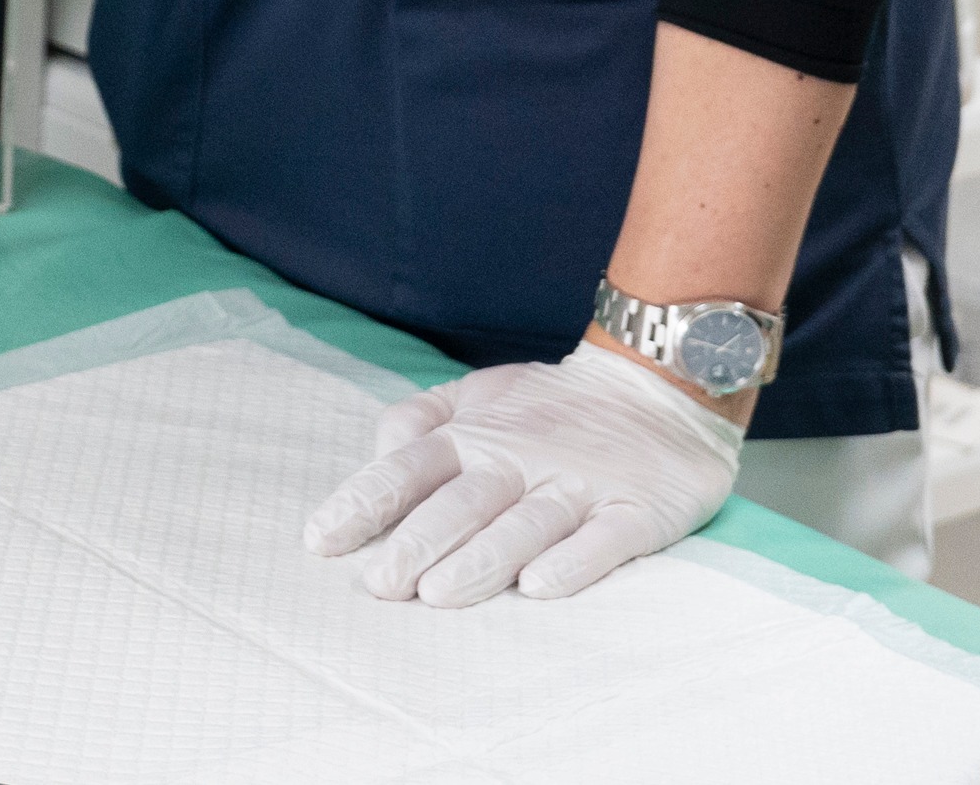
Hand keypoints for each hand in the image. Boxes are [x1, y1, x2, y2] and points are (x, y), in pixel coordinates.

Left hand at [301, 343, 745, 603]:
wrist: (657, 385)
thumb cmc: (552, 406)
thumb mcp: (479, 394)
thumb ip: (422, 421)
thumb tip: (378, 454)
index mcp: (475, 436)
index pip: (409, 468)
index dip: (365, 501)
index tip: (321, 540)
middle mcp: (520, 460)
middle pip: (461, 504)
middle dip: (417, 543)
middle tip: (379, 584)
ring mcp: (578, 484)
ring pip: (525, 525)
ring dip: (482, 559)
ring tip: (440, 594)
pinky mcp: (635, 509)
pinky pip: (604, 539)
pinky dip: (573, 561)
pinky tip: (540, 587)